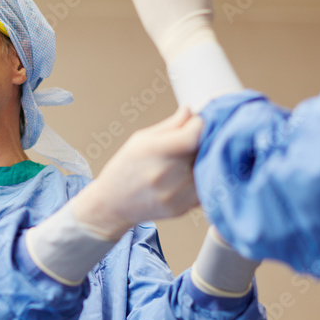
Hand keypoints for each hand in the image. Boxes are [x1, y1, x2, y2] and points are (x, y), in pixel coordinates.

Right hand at [72, 106, 203, 238]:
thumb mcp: (141, 139)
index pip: (193, 135)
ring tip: (190, 157)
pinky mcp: (182, 208)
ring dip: (204, 159)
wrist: (113, 204)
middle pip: (202, 150)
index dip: (199, 125)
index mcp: (152, 151)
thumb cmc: (126, 167)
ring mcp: (175, 194)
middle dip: (203, 140)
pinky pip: (204, 186)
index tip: (196, 123)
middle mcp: (164, 174)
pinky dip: (201, 177)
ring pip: (207, 169)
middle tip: (195, 137)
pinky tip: (187, 174)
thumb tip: (192, 111)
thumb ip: (170, 125)